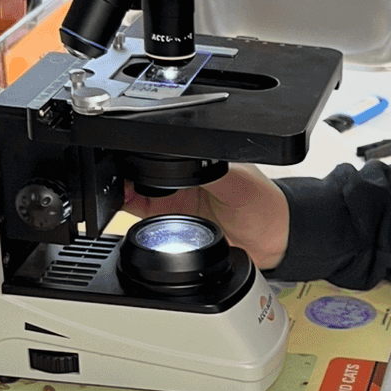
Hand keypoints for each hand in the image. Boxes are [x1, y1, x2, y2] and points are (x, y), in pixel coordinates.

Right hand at [122, 164, 290, 270]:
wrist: (273, 241)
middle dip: (124, 171)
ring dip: (122, 190)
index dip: (139, 152)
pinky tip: (124, 208)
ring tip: (118, 192)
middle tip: (117, 178)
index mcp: (196, 157)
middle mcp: (181, 176)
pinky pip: (139, 214)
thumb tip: (185, 155)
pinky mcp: (169, 221)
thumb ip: (211, 170)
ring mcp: (173, 198)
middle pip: (139, 169)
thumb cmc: (265, 204)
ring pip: (133, 190)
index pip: (158, 149)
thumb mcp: (238, 180)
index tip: (124, 156)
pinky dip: (125, 210)